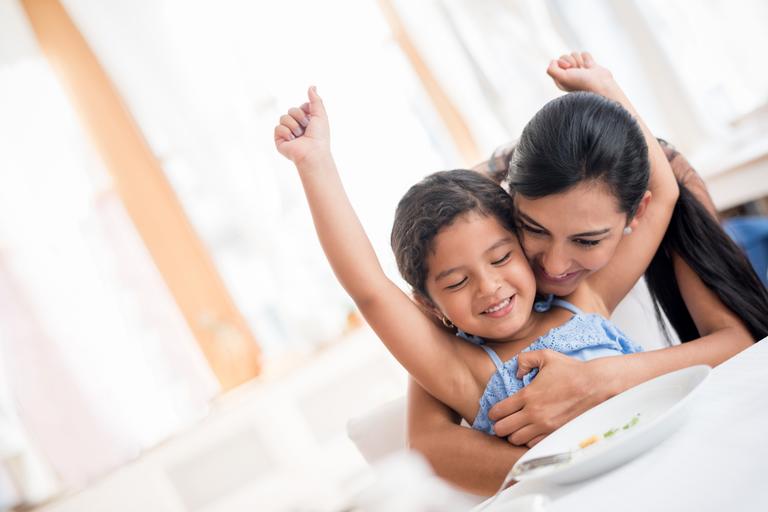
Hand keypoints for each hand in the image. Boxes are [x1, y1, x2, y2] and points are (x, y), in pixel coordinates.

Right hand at [274, 86, 330, 166]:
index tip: (312, 119)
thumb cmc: (319, 137)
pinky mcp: (279, 140)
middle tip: (306, 128)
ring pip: (283, 117)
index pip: (301, 106)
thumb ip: (316, 100)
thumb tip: (312, 86)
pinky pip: (278, 127)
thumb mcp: (320, 115)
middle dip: (299, 116)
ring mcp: (287, 133)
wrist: (313, 153)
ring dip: (293, 125)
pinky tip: (292, 140)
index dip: (306, 110)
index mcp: (307, 121)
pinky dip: (286, 132)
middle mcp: (297, 126)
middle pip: (291, 110)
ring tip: (299, 136)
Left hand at [488, 349, 614, 446]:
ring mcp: (545, 426)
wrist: (596, 385)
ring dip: (513, 434)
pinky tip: (531, 432)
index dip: (493, 412)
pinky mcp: (555, 433)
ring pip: (515, 440)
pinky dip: (528, 440)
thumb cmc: (571, 370)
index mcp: (528, 395)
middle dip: (499, 425)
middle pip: (502, 429)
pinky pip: (532, 445)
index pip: (498, 411)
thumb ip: (525, 359)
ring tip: (517, 427)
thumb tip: (516, 371)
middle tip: (503, 421)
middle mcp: (534, 413)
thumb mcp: (545, 356)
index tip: (496, 411)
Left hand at [546, 51, 615, 95]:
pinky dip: (587, 58)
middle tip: (577, 70)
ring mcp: (579, 69)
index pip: (555, 62)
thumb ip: (552, 70)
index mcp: (560, 79)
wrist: (602, 86)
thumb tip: (553, 61)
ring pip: (574, 54)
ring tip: (585, 70)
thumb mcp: (562, 78)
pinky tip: (590, 66)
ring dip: (579, 60)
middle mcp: (568, 74)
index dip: (561, 62)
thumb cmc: (581, 84)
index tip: (568, 68)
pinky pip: (585, 54)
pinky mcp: (589, 65)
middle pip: (564, 56)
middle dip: (571, 60)